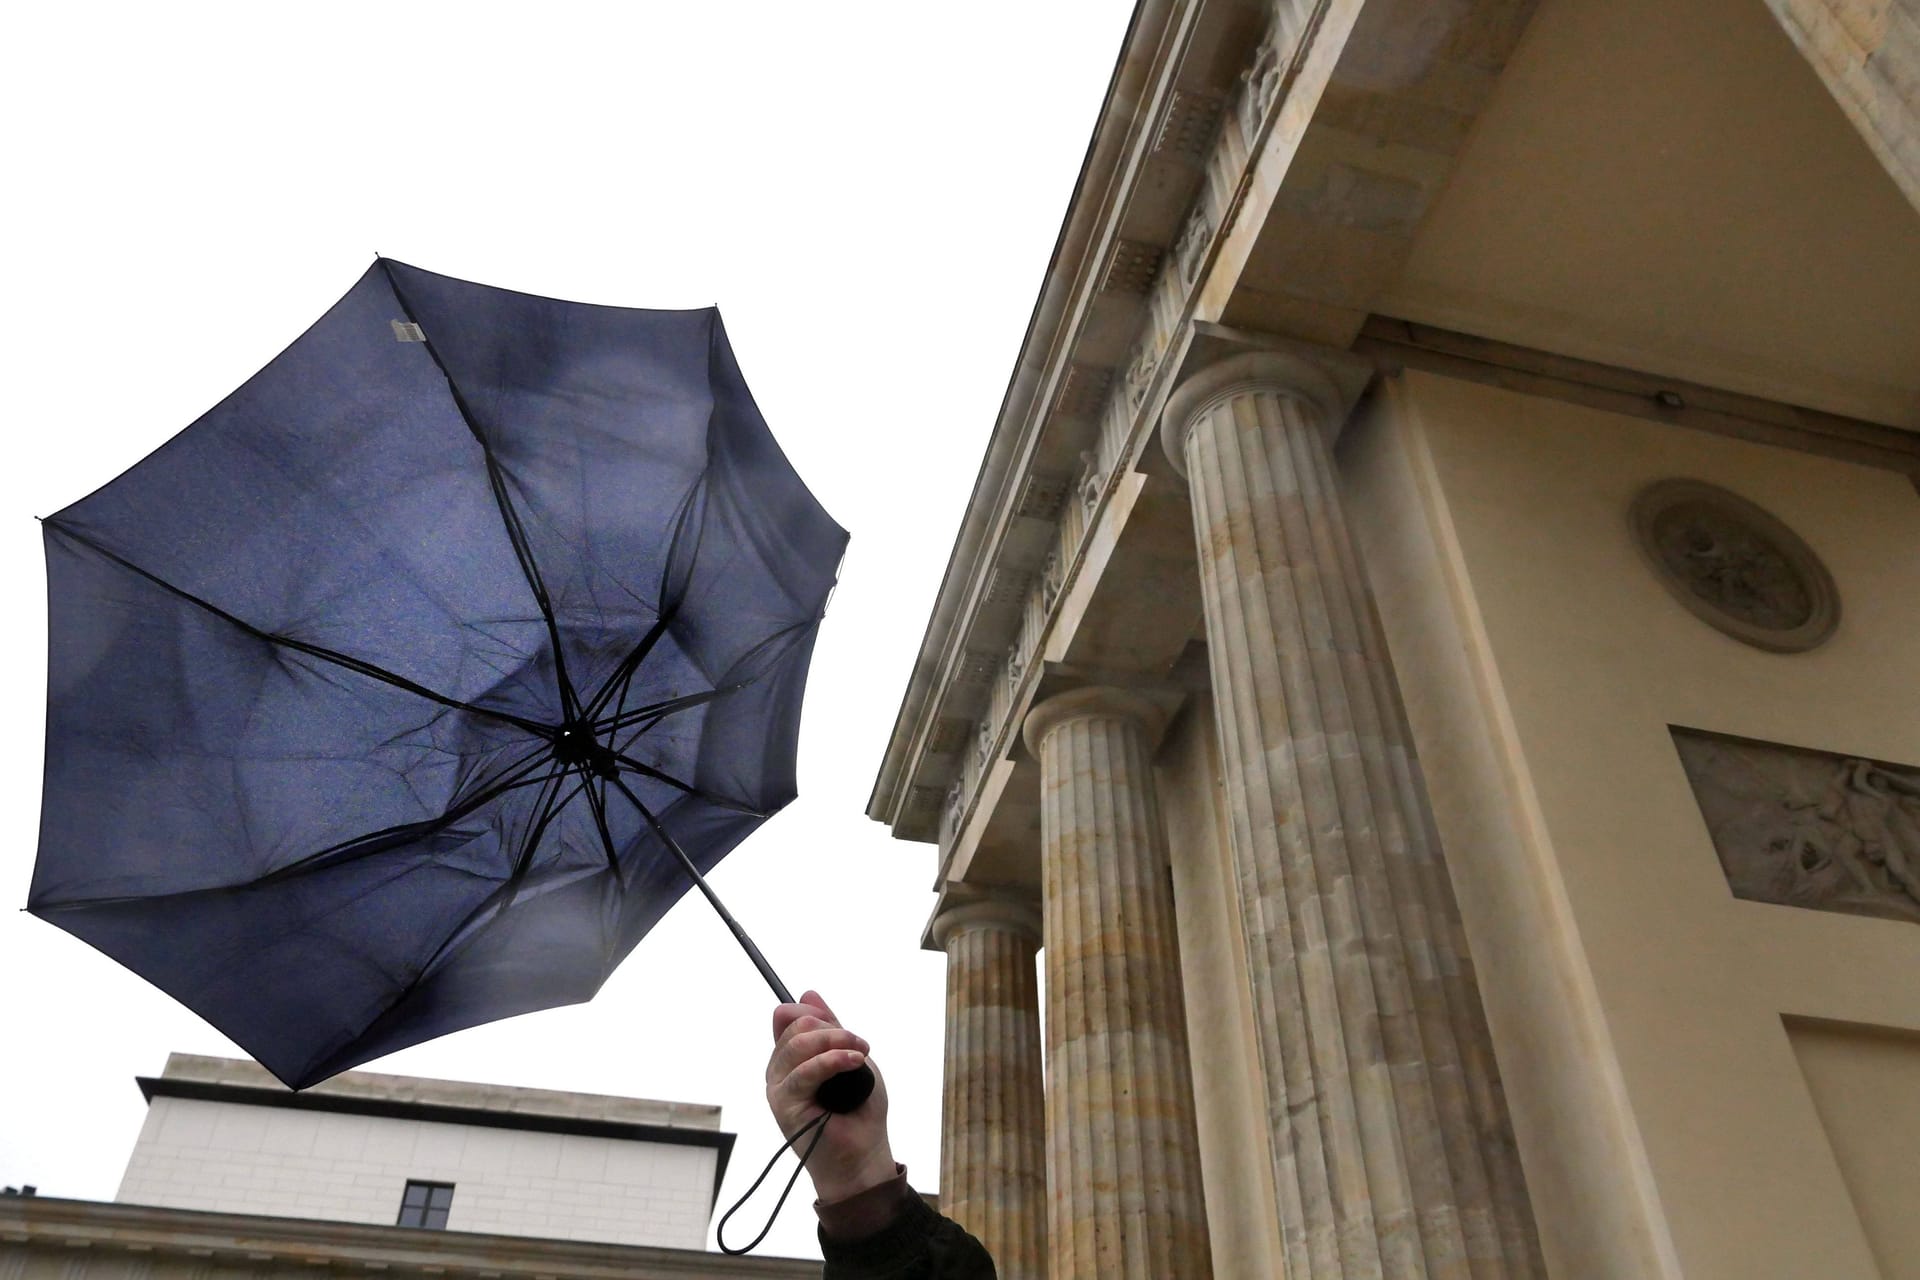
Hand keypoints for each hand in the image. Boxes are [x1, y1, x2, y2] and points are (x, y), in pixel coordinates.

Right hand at [766, 990, 894, 1202]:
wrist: (864, 1155)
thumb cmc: (860, 1111)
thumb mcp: (850, 1058)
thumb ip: (830, 1028)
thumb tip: (807, 993)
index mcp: (792, 1059)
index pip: (790, 1017)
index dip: (816, 1014)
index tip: (844, 1029)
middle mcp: (780, 1071)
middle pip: (796, 1025)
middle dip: (832, 1028)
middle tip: (861, 1045)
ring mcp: (779, 1088)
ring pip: (798, 1042)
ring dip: (836, 1041)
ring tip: (860, 1055)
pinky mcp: (784, 1106)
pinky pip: (804, 1071)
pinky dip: (832, 1061)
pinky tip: (853, 1062)